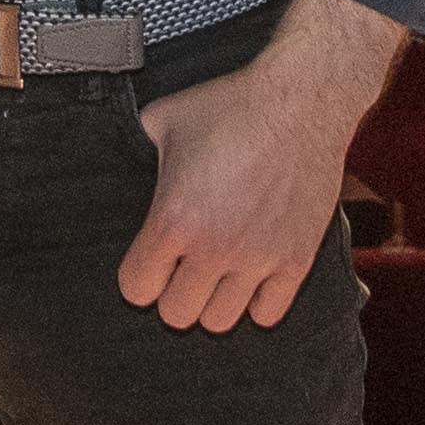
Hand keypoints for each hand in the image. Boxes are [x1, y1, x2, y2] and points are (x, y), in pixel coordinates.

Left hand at [117, 0, 404, 332]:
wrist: (301, 103)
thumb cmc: (230, 107)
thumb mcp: (162, 120)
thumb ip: (138, 150)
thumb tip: (124, 155)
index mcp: (173, 220)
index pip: (136, 289)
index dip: (138, 276)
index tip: (149, 260)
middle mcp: (213, 249)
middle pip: (176, 314)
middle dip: (172, 292)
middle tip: (182, 267)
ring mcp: (258, 259)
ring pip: (219, 321)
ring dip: (211, 300)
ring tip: (215, 273)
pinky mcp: (296, 261)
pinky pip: (267, 315)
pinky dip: (256, 302)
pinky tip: (251, 276)